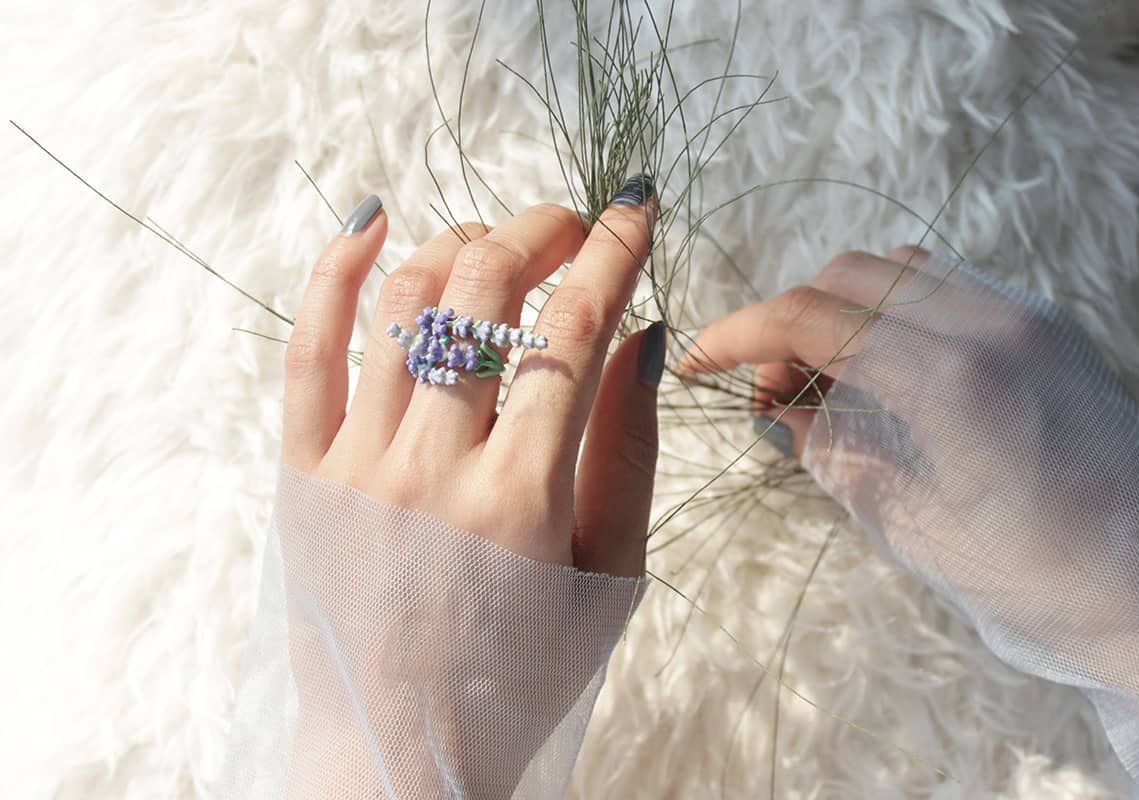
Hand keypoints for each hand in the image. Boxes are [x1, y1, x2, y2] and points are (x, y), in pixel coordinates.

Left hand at [276, 185, 662, 797]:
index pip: (575, 328)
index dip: (613, 247)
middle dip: (538, 229)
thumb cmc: (519, 680)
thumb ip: (628, 455)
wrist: (398, 758)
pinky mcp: (303, 474)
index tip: (635, 205)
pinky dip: (334, 272)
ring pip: (402, 302)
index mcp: (523, 497)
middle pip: (484, 290)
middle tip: (568, 225)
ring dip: (457, 242)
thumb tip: (641, 337)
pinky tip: (369, 222)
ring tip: (493, 241)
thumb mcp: (607, 581)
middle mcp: (432, 466)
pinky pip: (306, 349)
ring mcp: (357, 465)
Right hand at [683, 248, 1138, 791]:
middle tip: (773, 391)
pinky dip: (897, 308)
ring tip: (830, 378)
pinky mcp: (1051, 326)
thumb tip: (780, 414)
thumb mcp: (913, 526)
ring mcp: (1028, 316)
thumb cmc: (1045, 576)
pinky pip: (950, 284)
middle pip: (849, 275)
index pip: (812, 318)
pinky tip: (889, 367)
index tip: (698, 361)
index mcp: (948, 379)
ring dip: (843, 307)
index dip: (738, 335)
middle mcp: (991, 324)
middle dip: (789, 321)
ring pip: (899, 267)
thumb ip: (833, 455)